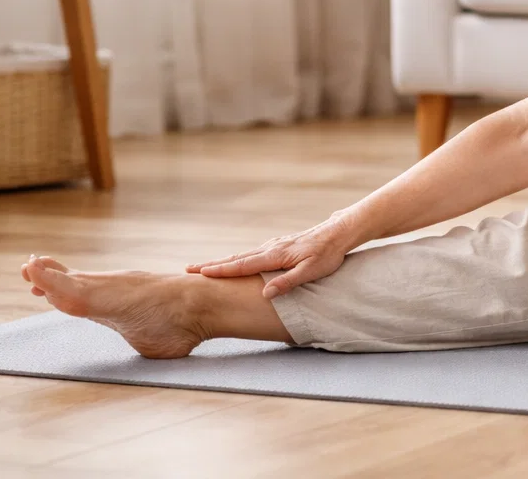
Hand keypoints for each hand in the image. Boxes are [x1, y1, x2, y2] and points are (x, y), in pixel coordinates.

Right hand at [186, 211, 360, 298]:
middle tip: (188, 269)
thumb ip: (288, 282)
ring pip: (243, 255)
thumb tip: (265, 294)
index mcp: (274, 256)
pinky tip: (235, 262)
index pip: (241, 265)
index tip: (198, 273)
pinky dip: (238, 259)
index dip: (219, 271)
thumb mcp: (311, 271)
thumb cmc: (327, 254)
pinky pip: (253, 254)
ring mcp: (274, 245)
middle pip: (236, 258)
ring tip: (205, 267)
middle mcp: (270, 248)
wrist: (339, 232)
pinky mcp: (280, 246)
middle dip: (212, 265)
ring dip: (223, 261)